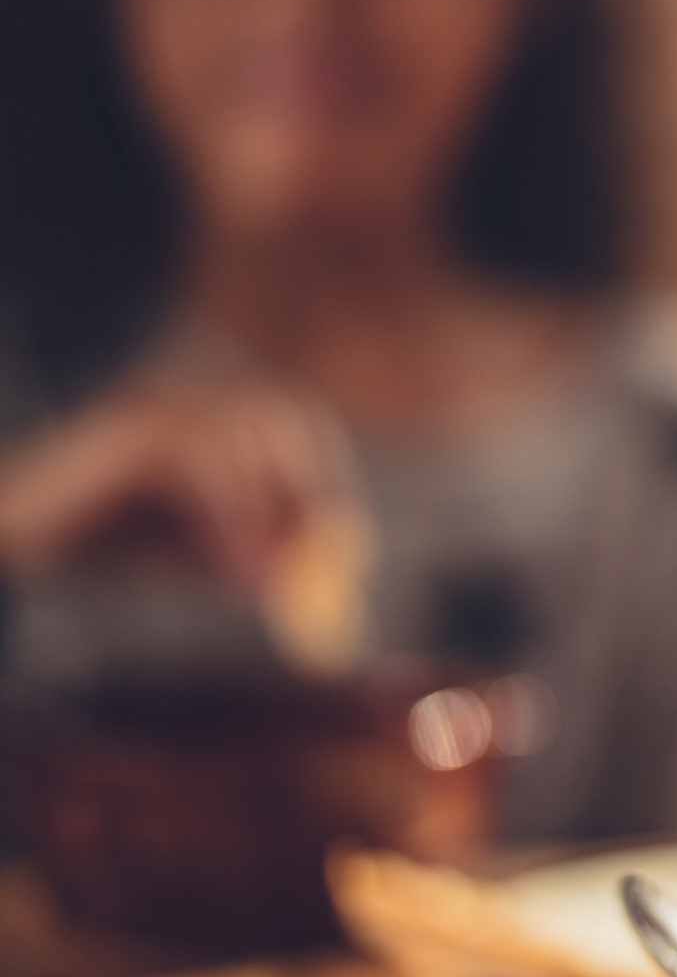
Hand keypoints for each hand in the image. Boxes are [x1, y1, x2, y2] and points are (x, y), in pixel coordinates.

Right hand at [0, 372, 347, 588]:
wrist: (14, 540)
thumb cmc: (102, 542)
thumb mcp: (193, 550)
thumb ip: (248, 551)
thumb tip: (302, 568)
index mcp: (208, 420)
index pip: (295, 422)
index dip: (325, 475)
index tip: (343, 536)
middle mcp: (187, 401)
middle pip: (282, 416)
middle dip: (305, 487)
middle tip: (312, 551)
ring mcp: (155, 408)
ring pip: (243, 438)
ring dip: (265, 512)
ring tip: (258, 575)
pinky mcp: (128, 431)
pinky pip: (200, 465)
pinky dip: (228, 519)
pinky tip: (230, 566)